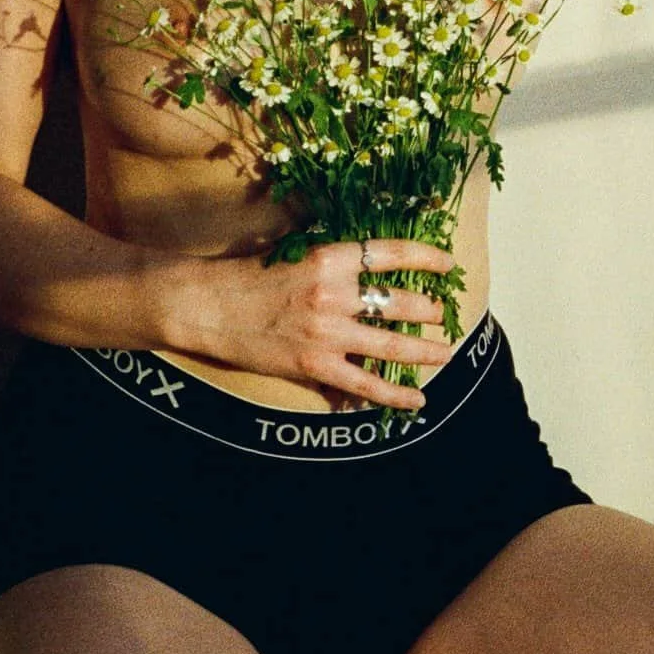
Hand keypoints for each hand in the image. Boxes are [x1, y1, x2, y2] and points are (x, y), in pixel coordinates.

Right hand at [196, 237, 457, 410]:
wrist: (206, 306)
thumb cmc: (245, 275)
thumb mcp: (293, 252)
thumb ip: (331, 261)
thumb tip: (367, 265)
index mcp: (328, 257)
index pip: (390, 253)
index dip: (426, 256)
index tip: (447, 263)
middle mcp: (333, 293)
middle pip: (399, 301)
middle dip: (429, 310)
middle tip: (442, 314)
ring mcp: (326, 332)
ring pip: (392, 345)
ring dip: (425, 350)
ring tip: (446, 352)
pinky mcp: (315, 365)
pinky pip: (366, 385)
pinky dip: (395, 395)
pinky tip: (417, 400)